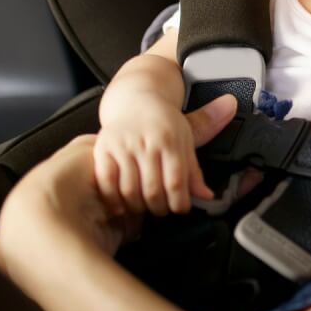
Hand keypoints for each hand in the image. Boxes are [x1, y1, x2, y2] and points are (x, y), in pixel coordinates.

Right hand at [95, 93, 236, 215]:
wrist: (135, 101)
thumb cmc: (163, 123)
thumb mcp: (185, 141)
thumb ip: (193, 171)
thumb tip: (207, 196)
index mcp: (169, 140)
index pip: (176, 181)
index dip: (179, 203)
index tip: (181, 209)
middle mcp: (145, 142)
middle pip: (152, 190)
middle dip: (160, 208)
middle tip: (162, 210)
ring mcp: (122, 145)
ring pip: (129, 190)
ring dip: (138, 207)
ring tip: (144, 208)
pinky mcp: (103, 149)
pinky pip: (105, 183)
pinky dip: (113, 200)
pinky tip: (121, 205)